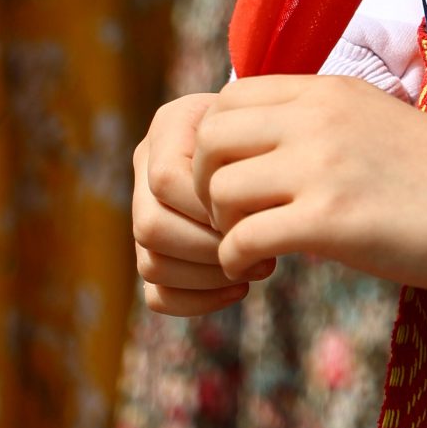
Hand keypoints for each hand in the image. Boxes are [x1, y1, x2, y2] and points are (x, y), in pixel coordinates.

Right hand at [134, 92, 272, 317]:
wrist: (280, 143)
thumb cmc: (281, 131)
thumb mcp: (271, 126)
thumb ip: (250, 155)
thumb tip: (240, 226)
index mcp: (169, 126)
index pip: (166, 179)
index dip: (208, 204)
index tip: (257, 208)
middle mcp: (147, 166)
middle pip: (150, 226)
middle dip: (207, 247)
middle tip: (257, 246)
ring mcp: (144, 211)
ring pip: (151, 264)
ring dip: (206, 276)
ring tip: (256, 266)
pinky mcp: (153, 252)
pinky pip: (156, 295)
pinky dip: (197, 301)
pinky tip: (239, 288)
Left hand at [192, 73, 426, 291]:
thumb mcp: (368, 118)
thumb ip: (312, 120)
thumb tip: (252, 146)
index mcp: (327, 88)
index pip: (229, 98)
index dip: (216, 144)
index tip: (237, 178)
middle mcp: (317, 117)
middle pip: (210, 140)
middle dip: (206, 185)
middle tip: (235, 216)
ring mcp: (322, 166)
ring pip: (219, 191)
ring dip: (224, 228)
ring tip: (257, 245)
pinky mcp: (330, 220)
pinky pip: (242, 239)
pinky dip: (238, 260)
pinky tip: (266, 267)